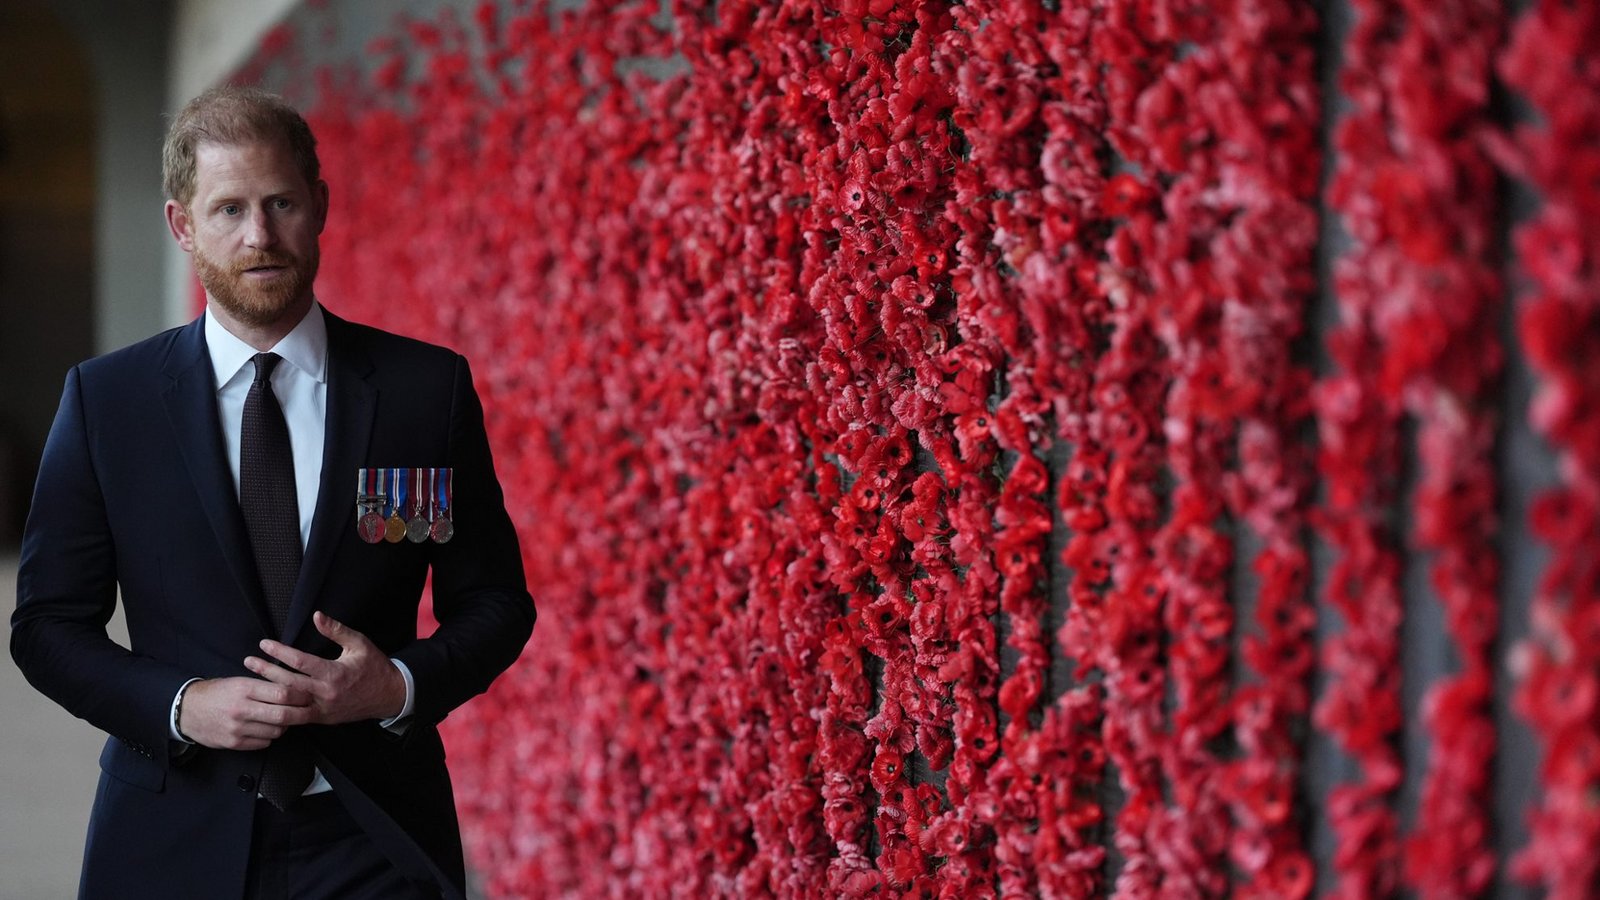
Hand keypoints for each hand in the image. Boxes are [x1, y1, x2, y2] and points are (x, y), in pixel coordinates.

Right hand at [178, 677, 313, 750]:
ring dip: (285, 726)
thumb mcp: (238, 681)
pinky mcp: (234, 743)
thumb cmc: (217, 693)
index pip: (282, 694)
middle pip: (283, 715)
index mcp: (244, 689)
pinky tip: (268, 728)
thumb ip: (264, 685)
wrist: (187, 710)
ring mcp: (238, 729)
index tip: (308, 695)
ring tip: (284, 718)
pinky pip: (264, 742)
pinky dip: (270, 736)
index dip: (300, 696)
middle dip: (301, 714)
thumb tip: (294, 689)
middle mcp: (242, 709)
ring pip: (276, 731)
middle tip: (308, 711)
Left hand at [243, 611, 406, 725]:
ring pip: (289, 704)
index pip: (300, 662)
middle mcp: (326, 693)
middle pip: (288, 683)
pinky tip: (267, 704)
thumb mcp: (359, 644)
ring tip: (251, 683)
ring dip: (268, 693)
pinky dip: (280, 711)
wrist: (389, 695)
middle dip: (266, 671)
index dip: (280, 652)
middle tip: (249, 661)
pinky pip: (296, 717)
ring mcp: (323, 709)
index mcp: (334, 673)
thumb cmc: (375, 667)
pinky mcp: (323, 719)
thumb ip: (336, 630)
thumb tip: (316, 616)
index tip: (265, 644)